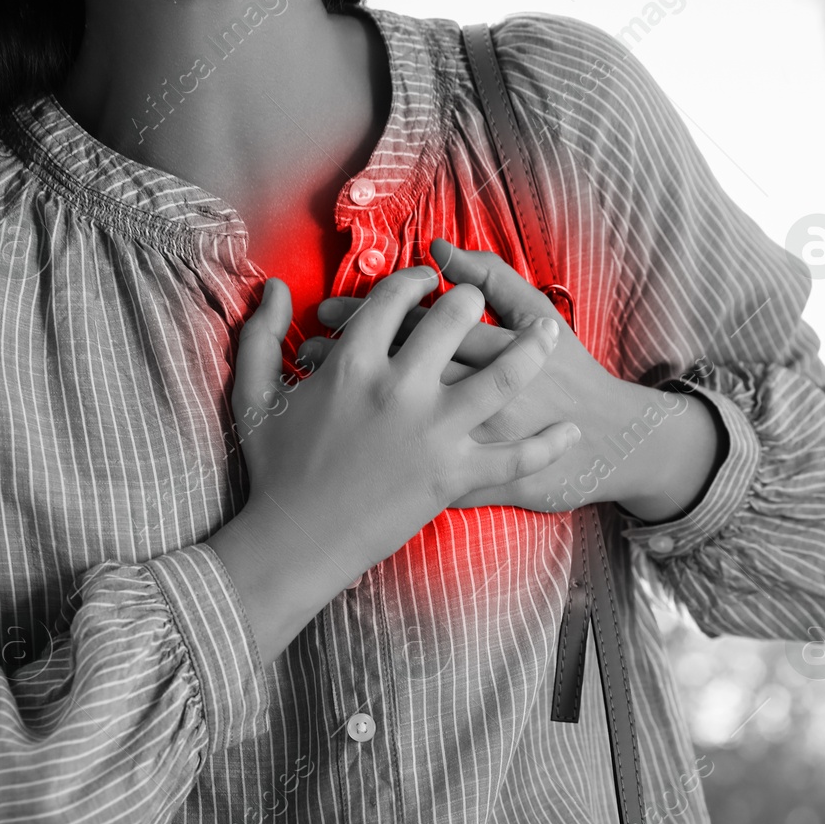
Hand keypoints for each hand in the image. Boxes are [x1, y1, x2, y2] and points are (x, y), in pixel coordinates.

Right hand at [207, 268, 579, 661]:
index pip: (396, 298)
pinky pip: (515, 457)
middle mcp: (401, 388)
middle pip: (454, 319)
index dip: (414, 282)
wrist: (296, 541)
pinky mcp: (455, 475)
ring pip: (501, 375)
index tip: (426, 282)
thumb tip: (276, 287)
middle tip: (479, 303)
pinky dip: (547, 445)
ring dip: (531, 349)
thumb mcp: (255, 395)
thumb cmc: (274, 469)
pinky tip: (569, 430)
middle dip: (470, 301)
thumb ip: (260, 335)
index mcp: (355, 363)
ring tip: (549, 334)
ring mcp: (434, 432)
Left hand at [300, 240, 722, 519]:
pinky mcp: (465, 484)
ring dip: (344, 401)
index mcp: (478, 350)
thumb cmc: (573, 374)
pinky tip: (344, 444)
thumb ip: (493, 277)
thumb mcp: (538, 314)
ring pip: (384, 421)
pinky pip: (406, 474)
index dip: (358, 314)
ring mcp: (461, 444)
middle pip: (382, 369)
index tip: (329, 309)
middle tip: (311, 343)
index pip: (402, 324)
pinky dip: (370, 462)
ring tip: (318, 383)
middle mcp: (461, 396)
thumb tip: (439, 248)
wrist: (612, 441)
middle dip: (339, 353)